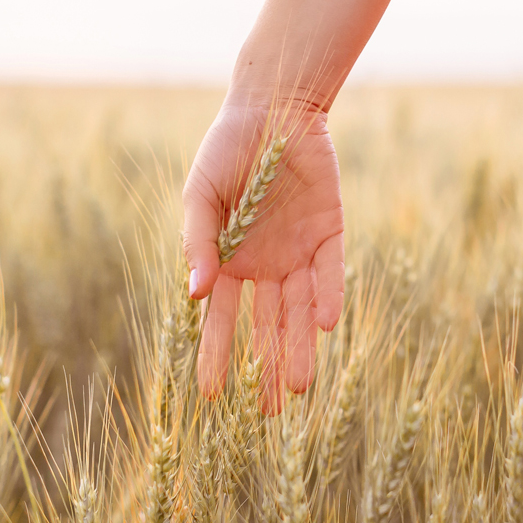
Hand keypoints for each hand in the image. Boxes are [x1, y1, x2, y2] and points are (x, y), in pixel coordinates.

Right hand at [182, 98, 344, 413]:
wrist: (273, 108)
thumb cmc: (226, 150)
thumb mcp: (199, 196)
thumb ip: (198, 243)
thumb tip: (192, 296)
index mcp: (231, 259)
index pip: (223, 317)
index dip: (218, 353)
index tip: (212, 394)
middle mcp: (266, 264)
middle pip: (267, 325)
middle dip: (267, 366)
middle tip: (268, 413)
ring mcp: (299, 252)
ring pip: (300, 310)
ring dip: (300, 346)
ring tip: (298, 389)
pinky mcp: (330, 232)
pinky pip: (330, 272)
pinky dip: (328, 296)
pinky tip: (324, 325)